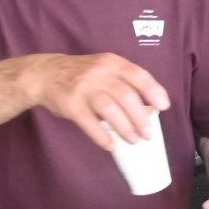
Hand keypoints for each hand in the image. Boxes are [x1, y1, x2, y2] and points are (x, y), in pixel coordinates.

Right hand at [27, 53, 169, 149]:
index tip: (163, 107)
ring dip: (125, 127)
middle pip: (125, 95)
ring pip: (109, 109)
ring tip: (134, 140)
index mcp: (111, 63)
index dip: (153, 91)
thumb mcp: (104, 68)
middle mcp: (98, 73)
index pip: (137, 75)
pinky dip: (102, 136)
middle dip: (140, 117)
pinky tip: (111, 145)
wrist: (45, 74)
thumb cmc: (82, 74)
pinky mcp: (70, 104)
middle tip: (148, 134)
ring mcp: (83, 88)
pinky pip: (89, 123)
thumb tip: (150, 108)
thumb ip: (123, 82)